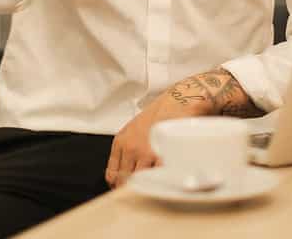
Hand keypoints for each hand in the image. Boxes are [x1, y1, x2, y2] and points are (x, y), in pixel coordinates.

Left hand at [104, 69, 260, 188]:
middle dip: (131, 188)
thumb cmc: (159, 114)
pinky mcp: (163, 154)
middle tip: (141, 190)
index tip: (124, 189)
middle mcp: (131, 148)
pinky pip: (157, 177)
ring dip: (147, 185)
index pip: (112, 174)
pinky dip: (160, 182)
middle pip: (124, 181)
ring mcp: (146, 152)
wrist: (179, 101)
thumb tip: (123, 174)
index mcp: (121, 141)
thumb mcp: (133, 129)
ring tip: (154, 185)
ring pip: (141, 181)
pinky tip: (164, 180)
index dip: (118, 186)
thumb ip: (127, 150)